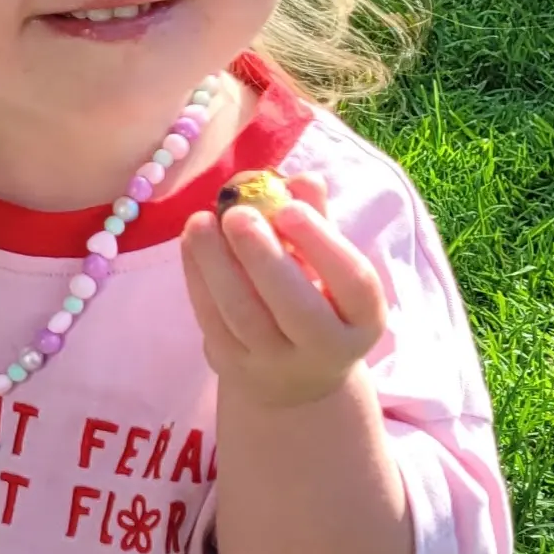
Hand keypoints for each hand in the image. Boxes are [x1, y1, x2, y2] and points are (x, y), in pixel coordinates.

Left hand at [183, 176, 385, 411]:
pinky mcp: (233, 366)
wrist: (294, 375)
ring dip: (217, 264)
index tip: (289, 207)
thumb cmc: (316, 298)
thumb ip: (317, 220)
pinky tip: (190, 242)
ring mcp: (276, 364)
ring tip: (201, 221)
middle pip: (297, 308)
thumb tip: (306, 179)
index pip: (354, 283)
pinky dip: (197, 279)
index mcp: (362, 319)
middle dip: (263, 257)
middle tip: (237, 213)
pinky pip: (212, 321)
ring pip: (244, 315)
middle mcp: (326, 349)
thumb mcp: (326, 263)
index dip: (322, 243)